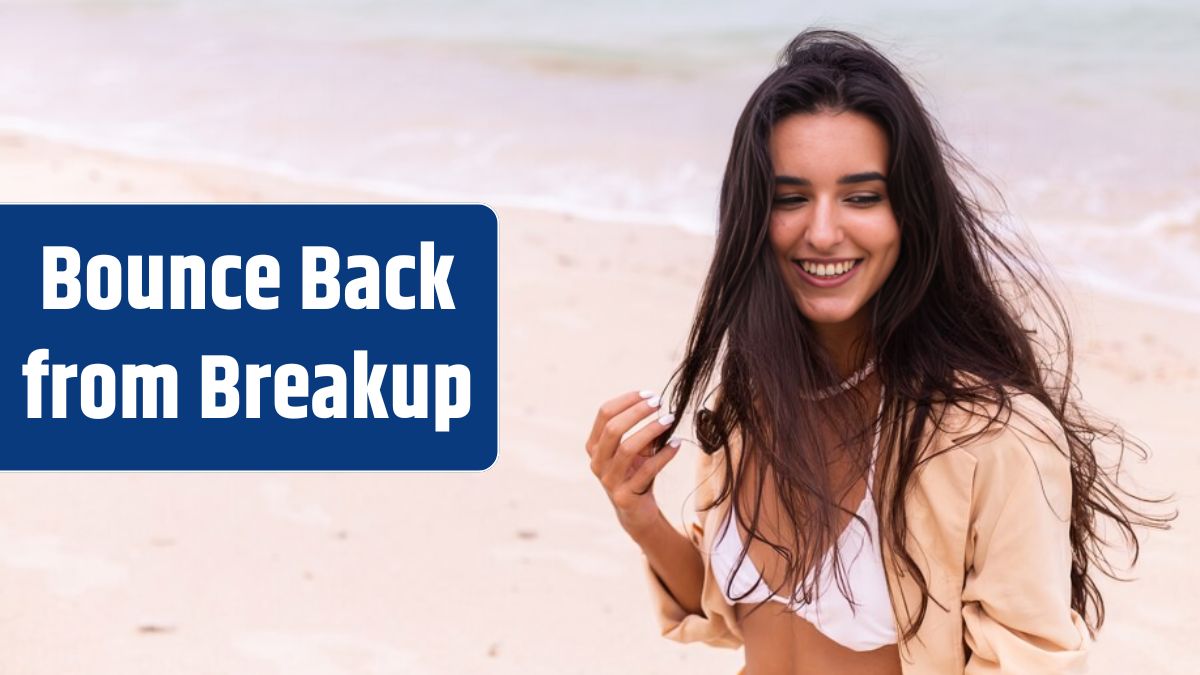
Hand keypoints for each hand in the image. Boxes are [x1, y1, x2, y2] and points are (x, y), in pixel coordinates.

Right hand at [586, 390, 681, 536]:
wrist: (635, 511)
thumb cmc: (635, 471)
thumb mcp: (633, 448)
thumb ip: (637, 428)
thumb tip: (656, 401)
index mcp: (594, 445)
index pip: (604, 414)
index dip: (626, 400)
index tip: (648, 394)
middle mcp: (597, 462)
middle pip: (613, 429)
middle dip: (637, 412)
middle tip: (659, 403)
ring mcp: (609, 480)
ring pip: (628, 448)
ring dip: (650, 430)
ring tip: (669, 419)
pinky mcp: (625, 496)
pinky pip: (647, 470)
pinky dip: (664, 455)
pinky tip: (677, 444)